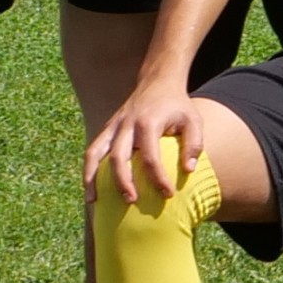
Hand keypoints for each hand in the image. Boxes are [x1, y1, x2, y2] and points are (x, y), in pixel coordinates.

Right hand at [86, 85, 204, 204]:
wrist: (158, 81)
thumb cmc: (177, 105)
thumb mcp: (194, 120)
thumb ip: (194, 144)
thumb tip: (189, 170)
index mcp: (149, 123)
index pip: (150, 156)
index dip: (158, 178)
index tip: (168, 194)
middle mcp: (126, 124)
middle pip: (118, 157)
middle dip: (122, 182)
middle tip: (131, 201)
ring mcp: (113, 125)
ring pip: (95, 153)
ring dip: (92, 178)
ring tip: (94, 201)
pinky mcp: (107, 128)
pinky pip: (92, 150)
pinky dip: (87, 169)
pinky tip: (90, 188)